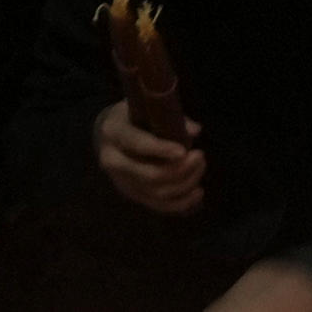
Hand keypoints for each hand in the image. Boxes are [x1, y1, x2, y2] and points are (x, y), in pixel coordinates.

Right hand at [93, 98, 203, 216]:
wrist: (111, 133)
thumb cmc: (137, 114)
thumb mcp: (148, 107)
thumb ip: (172, 118)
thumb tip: (195, 131)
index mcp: (114, 132)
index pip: (138, 144)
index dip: (161, 149)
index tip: (184, 151)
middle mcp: (112, 160)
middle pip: (148, 175)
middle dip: (180, 170)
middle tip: (200, 155)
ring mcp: (120, 180)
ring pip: (155, 192)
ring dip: (185, 184)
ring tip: (201, 166)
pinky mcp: (130, 193)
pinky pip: (156, 204)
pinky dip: (180, 203)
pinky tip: (198, 193)